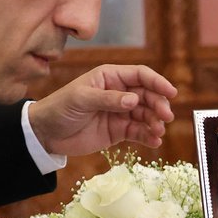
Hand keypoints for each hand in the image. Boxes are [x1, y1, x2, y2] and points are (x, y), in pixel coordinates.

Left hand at [29, 64, 176, 155]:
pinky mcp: (119, 130)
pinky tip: (154, 142)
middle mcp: (119, 92)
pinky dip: (148, 136)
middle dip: (159, 105)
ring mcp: (120, 112)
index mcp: (110, 77)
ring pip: (146, 115)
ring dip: (155, 122)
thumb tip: (134, 100)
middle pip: (148, 96)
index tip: (171, 93)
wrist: (46, 134)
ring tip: (158, 132)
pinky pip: (138, 132)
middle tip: (165, 117)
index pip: (140, 75)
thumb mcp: (81, 99)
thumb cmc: (60, 108)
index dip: (157, 82)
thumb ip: (108, 99)